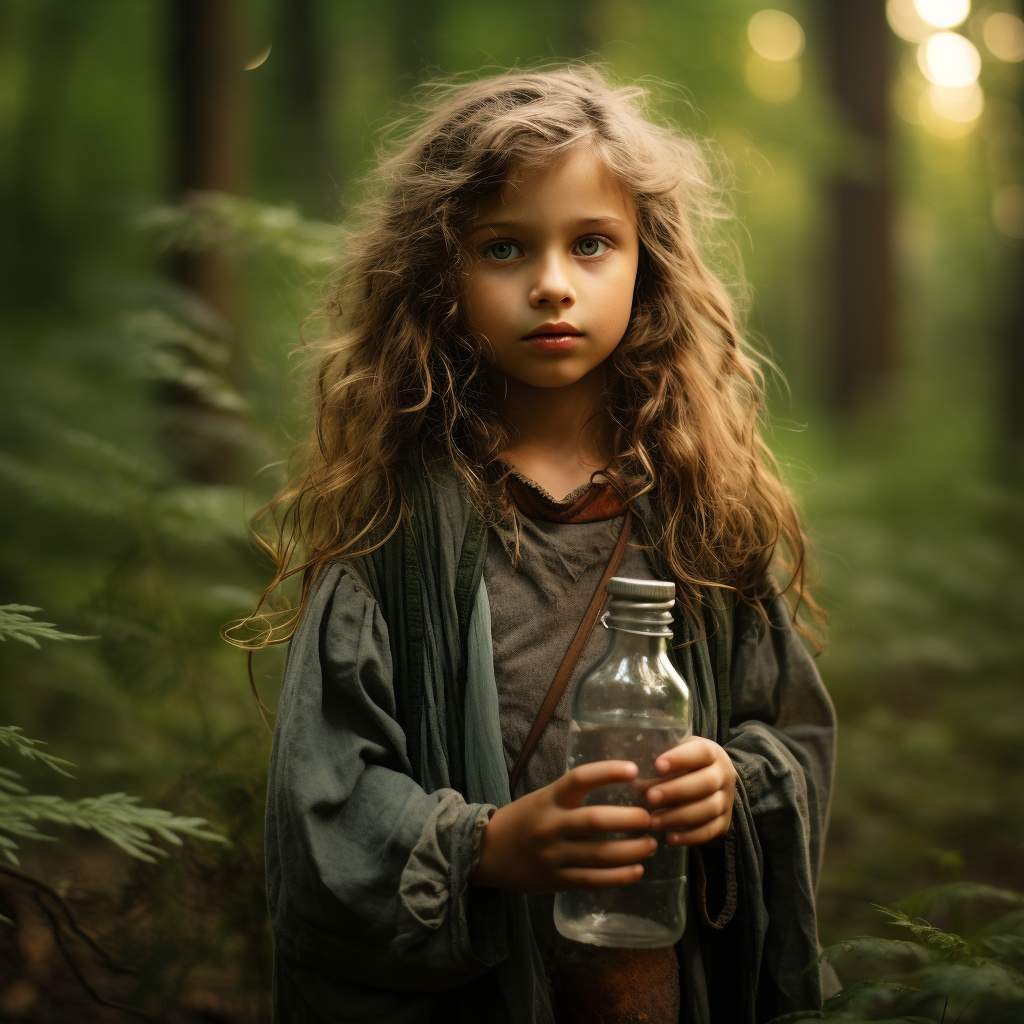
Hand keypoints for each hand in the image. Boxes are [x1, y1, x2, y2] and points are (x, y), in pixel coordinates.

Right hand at [469, 761, 656, 893]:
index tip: (634, 770)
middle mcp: (551, 825)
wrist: (486, 852)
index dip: (607, 772)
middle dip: (629, 820)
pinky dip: (619, 876)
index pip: (579, 779)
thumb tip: (619, 788)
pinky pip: (593, 880)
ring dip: (632, 850)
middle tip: (650, 818)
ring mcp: (553, 855)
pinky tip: (637, 870)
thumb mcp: (543, 798)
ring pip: (600, 855)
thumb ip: (573, 796)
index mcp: (549, 799)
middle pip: (595, 821)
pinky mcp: (556, 880)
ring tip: (651, 845)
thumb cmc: (523, 820)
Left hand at [643, 737, 735, 845]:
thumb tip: (627, 775)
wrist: (717, 781)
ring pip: (708, 809)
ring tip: (653, 822)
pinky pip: (709, 832)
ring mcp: (726, 801)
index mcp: (711, 752)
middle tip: (650, 798)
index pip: (701, 752)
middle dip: (676, 791)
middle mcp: (723, 775)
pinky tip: (669, 838)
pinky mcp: (724, 823)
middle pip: (706, 783)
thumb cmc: (687, 764)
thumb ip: (661, 759)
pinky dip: (689, 836)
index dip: (680, 758)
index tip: (657, 766)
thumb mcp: (679, 752)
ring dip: (678, 817)